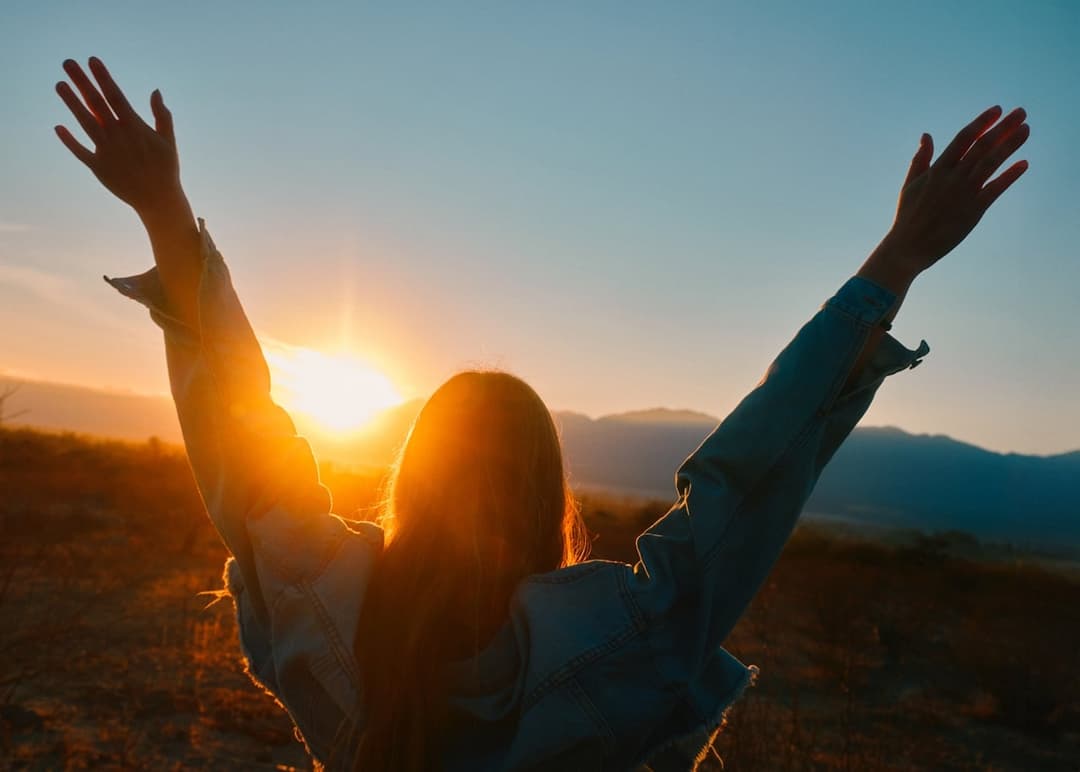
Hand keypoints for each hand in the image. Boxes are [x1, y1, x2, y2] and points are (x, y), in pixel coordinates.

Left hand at [55, 57, 183, 216]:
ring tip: (59, 84)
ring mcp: (107, 151)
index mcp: (135, 127)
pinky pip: (80, 151)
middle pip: (96, 103)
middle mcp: (118, 136)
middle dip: (82, 81)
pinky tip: (59, 127)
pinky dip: (69, 140)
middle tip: (68, 62)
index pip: (115, 96)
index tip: (92, 60)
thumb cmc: (166, 168)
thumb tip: (156, 91)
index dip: (103, 78)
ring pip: (85, 122)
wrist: (158, 199)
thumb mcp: (168, 141)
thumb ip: (162, 115)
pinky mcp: (99, 167)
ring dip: (71, 103)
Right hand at [878, 105, 1029, 276]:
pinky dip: (1010, 175)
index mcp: (937, 169)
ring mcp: (964, 193)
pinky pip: (996, 189)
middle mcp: (953, 177)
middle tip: (1021, 112)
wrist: (908, 247)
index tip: (997, 110)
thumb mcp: (910, 184)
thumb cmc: (908, 216)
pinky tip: (1024, 163)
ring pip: (992, 162)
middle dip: (1004, 127)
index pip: (964, 138)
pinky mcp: (974, 210)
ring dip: (1011, 144)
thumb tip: (926, 135)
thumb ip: (920, 159)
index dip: (982, 122)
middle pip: (983, 145)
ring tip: (1026, 129)